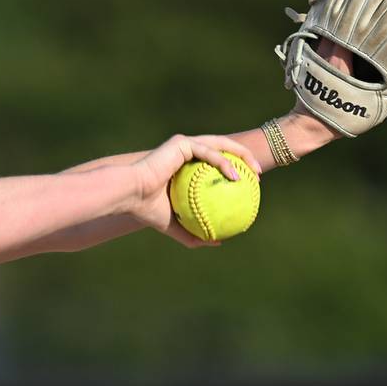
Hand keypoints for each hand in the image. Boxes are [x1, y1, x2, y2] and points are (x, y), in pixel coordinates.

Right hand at [131, 134, 263, 242]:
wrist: (129, 195)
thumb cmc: (147, 210)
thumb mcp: (175, 226)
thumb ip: (194, 233)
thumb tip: (217, 242)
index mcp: (184, 165)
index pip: (214, 162)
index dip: (234, 170)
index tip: (248, 185)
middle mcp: (185, 151)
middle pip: (222, 149)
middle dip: (244, 158)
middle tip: (257, 176)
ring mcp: (184, 145)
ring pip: (220, 146)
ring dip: (241, 156)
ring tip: (255, 172)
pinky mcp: (181, 143)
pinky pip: (208, 152)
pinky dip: (223, 162)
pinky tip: (235, 175)